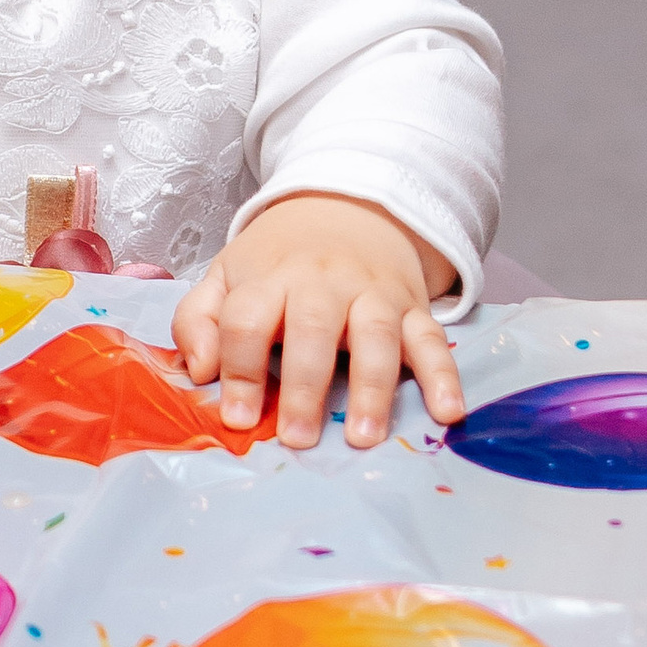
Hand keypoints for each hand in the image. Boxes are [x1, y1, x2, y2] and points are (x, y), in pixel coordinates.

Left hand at [174, 193, 462, 449]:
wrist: (345, 207)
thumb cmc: (278, 258)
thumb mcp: (225, 275)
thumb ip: (198, 319)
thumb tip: (199, 371)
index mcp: (270, 276)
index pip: (248, 320)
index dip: (239, 370)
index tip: (237, 418)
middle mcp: (323, 282)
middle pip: (313, 329)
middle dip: (306, 386)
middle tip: (298, 439)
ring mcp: (374, 293)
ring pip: (376, 335)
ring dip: (371, 388)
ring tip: (361, 437)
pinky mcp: (412, 307)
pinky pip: (432, 338)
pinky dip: (444, 374)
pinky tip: (447, 410)